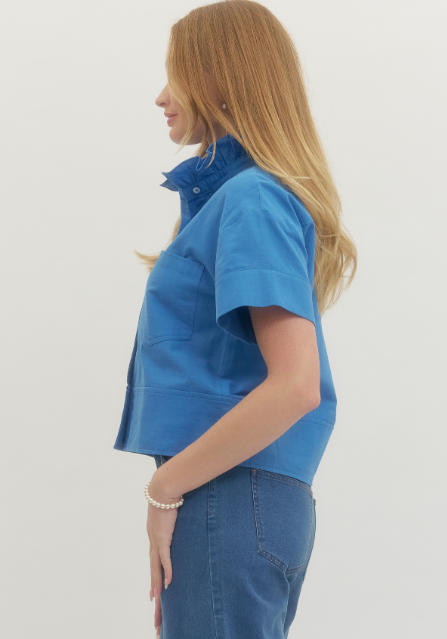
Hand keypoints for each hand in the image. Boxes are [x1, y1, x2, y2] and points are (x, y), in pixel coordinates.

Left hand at [147, 467, 181, 637]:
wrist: (162, 486)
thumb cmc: (167, 495)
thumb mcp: (172, 512)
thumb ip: (176, 519)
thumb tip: (184, 516)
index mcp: (155, 538)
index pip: (155, 565)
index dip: (156, 582)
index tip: (155, 599)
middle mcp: (154, 543)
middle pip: (154, 573)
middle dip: (155, 595)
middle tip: (155, 613)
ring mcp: (157, 541)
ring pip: (156, 570)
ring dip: (157, 588)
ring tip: (157, 604)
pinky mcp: (162, 536)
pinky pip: (165, 558)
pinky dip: (166, 571)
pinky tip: (167, 584)